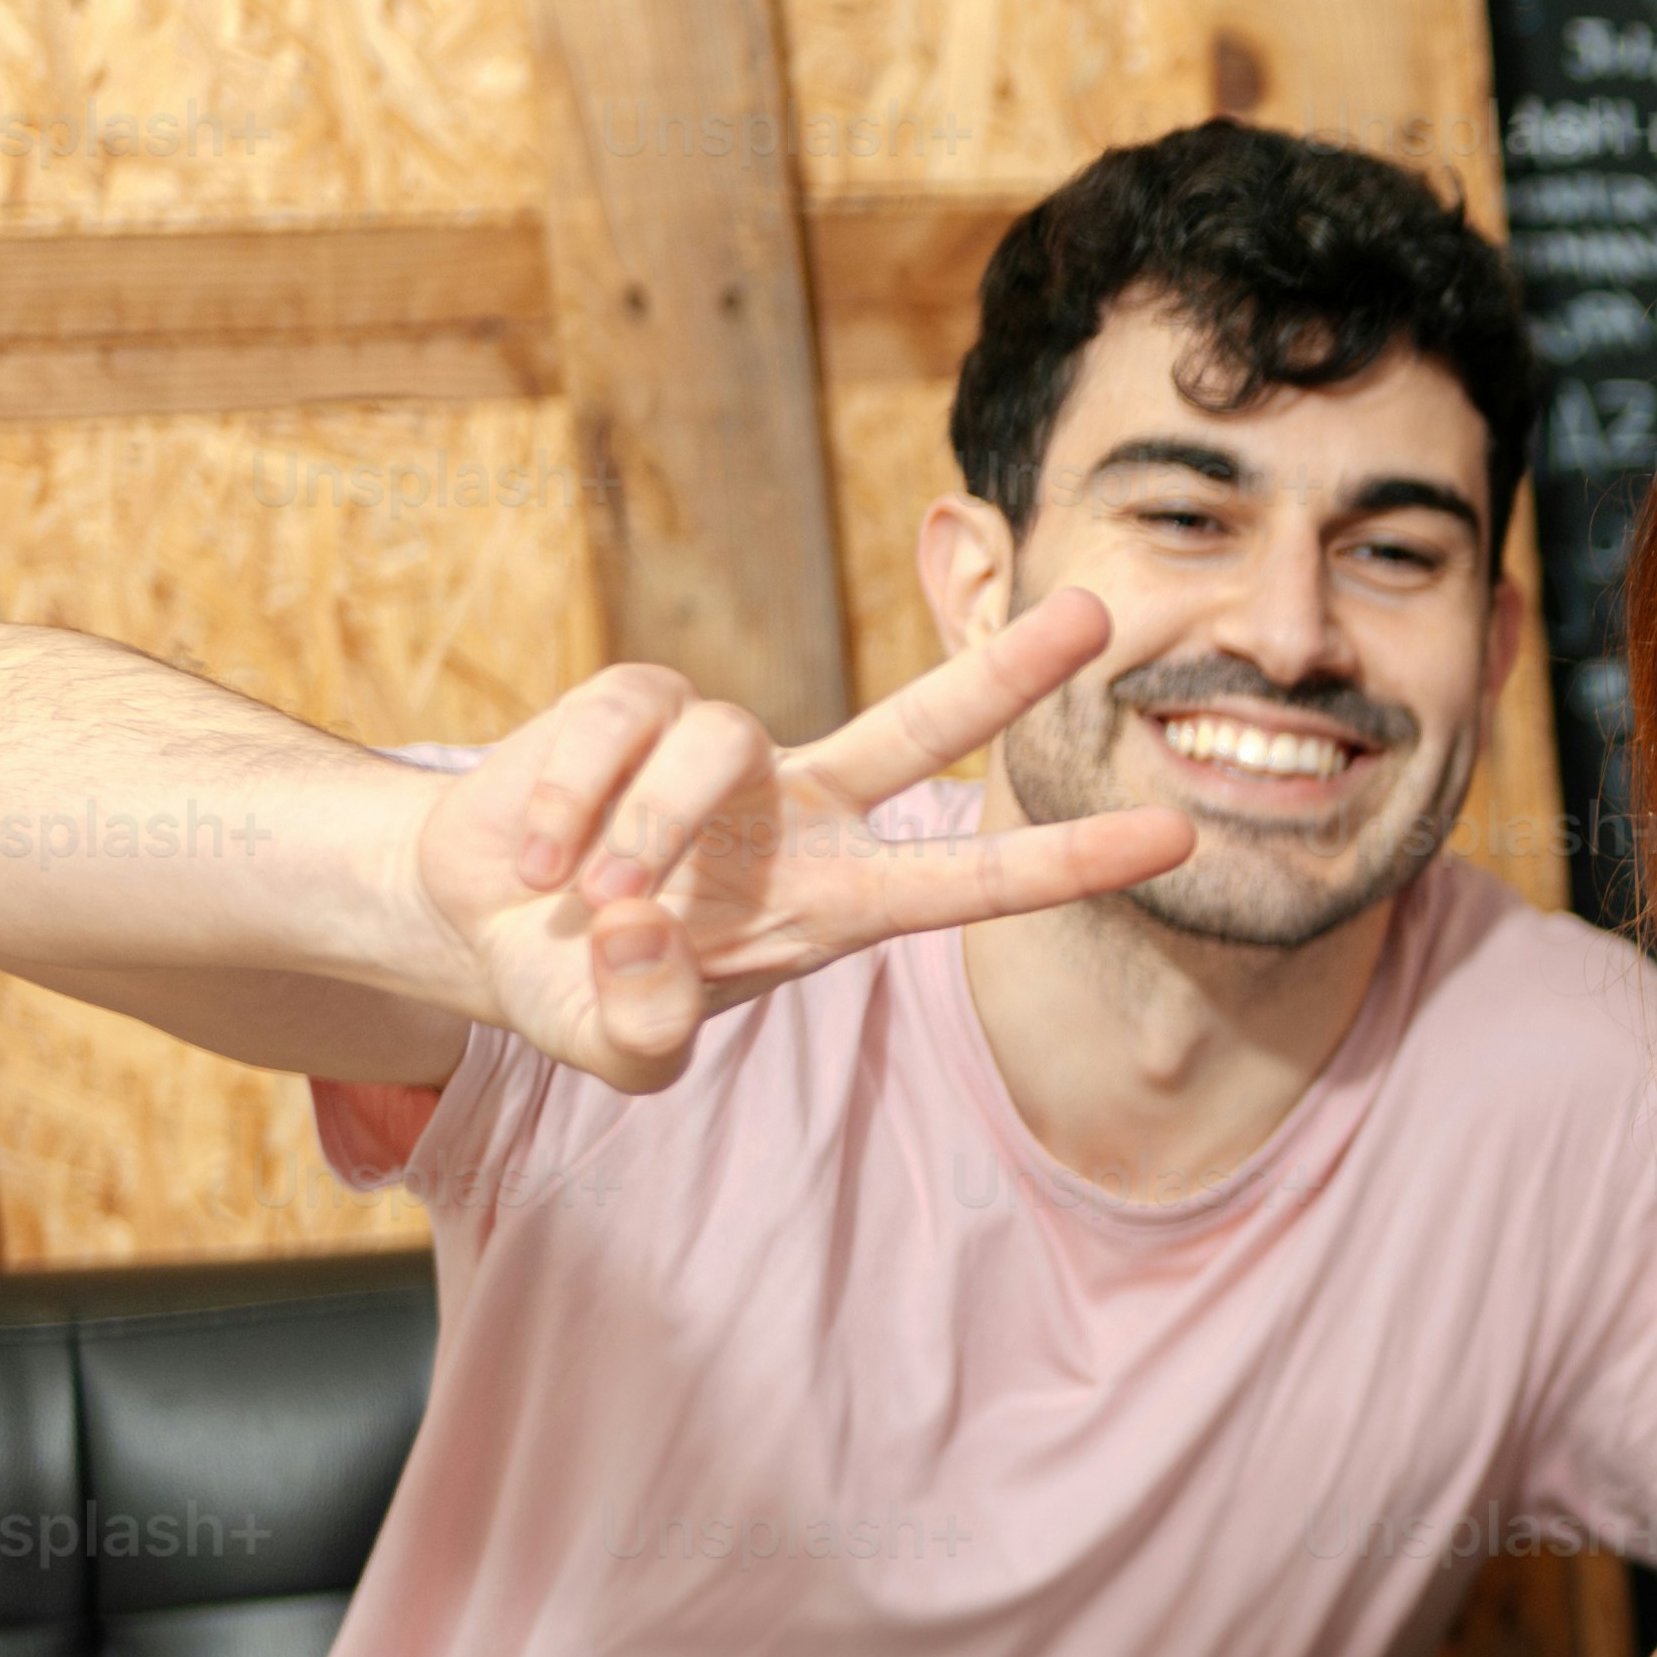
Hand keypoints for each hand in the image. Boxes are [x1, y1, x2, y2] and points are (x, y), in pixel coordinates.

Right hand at [409, 594, 1195, 1091]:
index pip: (973, 879)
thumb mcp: (614, 1045)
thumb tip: (647, 937)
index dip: (1072, 860)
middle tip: (1099, 611)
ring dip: (644, 827)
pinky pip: (624, 722)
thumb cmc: (578, 985)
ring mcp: (730, 752)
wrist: (478, 918)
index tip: (1177, 835)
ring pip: (721, 741)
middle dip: (1010, 671)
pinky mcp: (642, 703)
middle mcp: (807, 814)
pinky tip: (535, 852)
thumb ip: (642, 1030)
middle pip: (927, 725)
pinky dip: (573, 795)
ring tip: (587, 895)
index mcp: (836, 901)